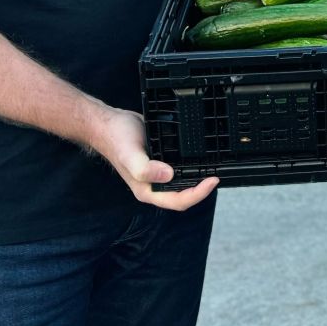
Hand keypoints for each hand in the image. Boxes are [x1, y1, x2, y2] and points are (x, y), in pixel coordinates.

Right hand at [85, 104, 216, 210]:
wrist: (110, 124)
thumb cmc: (117, 139)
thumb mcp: (130, 154)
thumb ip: (145, 169)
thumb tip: (169, 176)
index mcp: (147, 190)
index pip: (178, 201)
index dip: (198, 194)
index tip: (212, 180)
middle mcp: (154, 185)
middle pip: (183, 195)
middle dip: (201, 190)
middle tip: (216, 175)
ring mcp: (159, 174)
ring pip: (183, 183)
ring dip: (198, 179)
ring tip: (213, 169)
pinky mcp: (163, 161)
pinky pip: (180, 168)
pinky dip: (192, 166)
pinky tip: (201, 158)